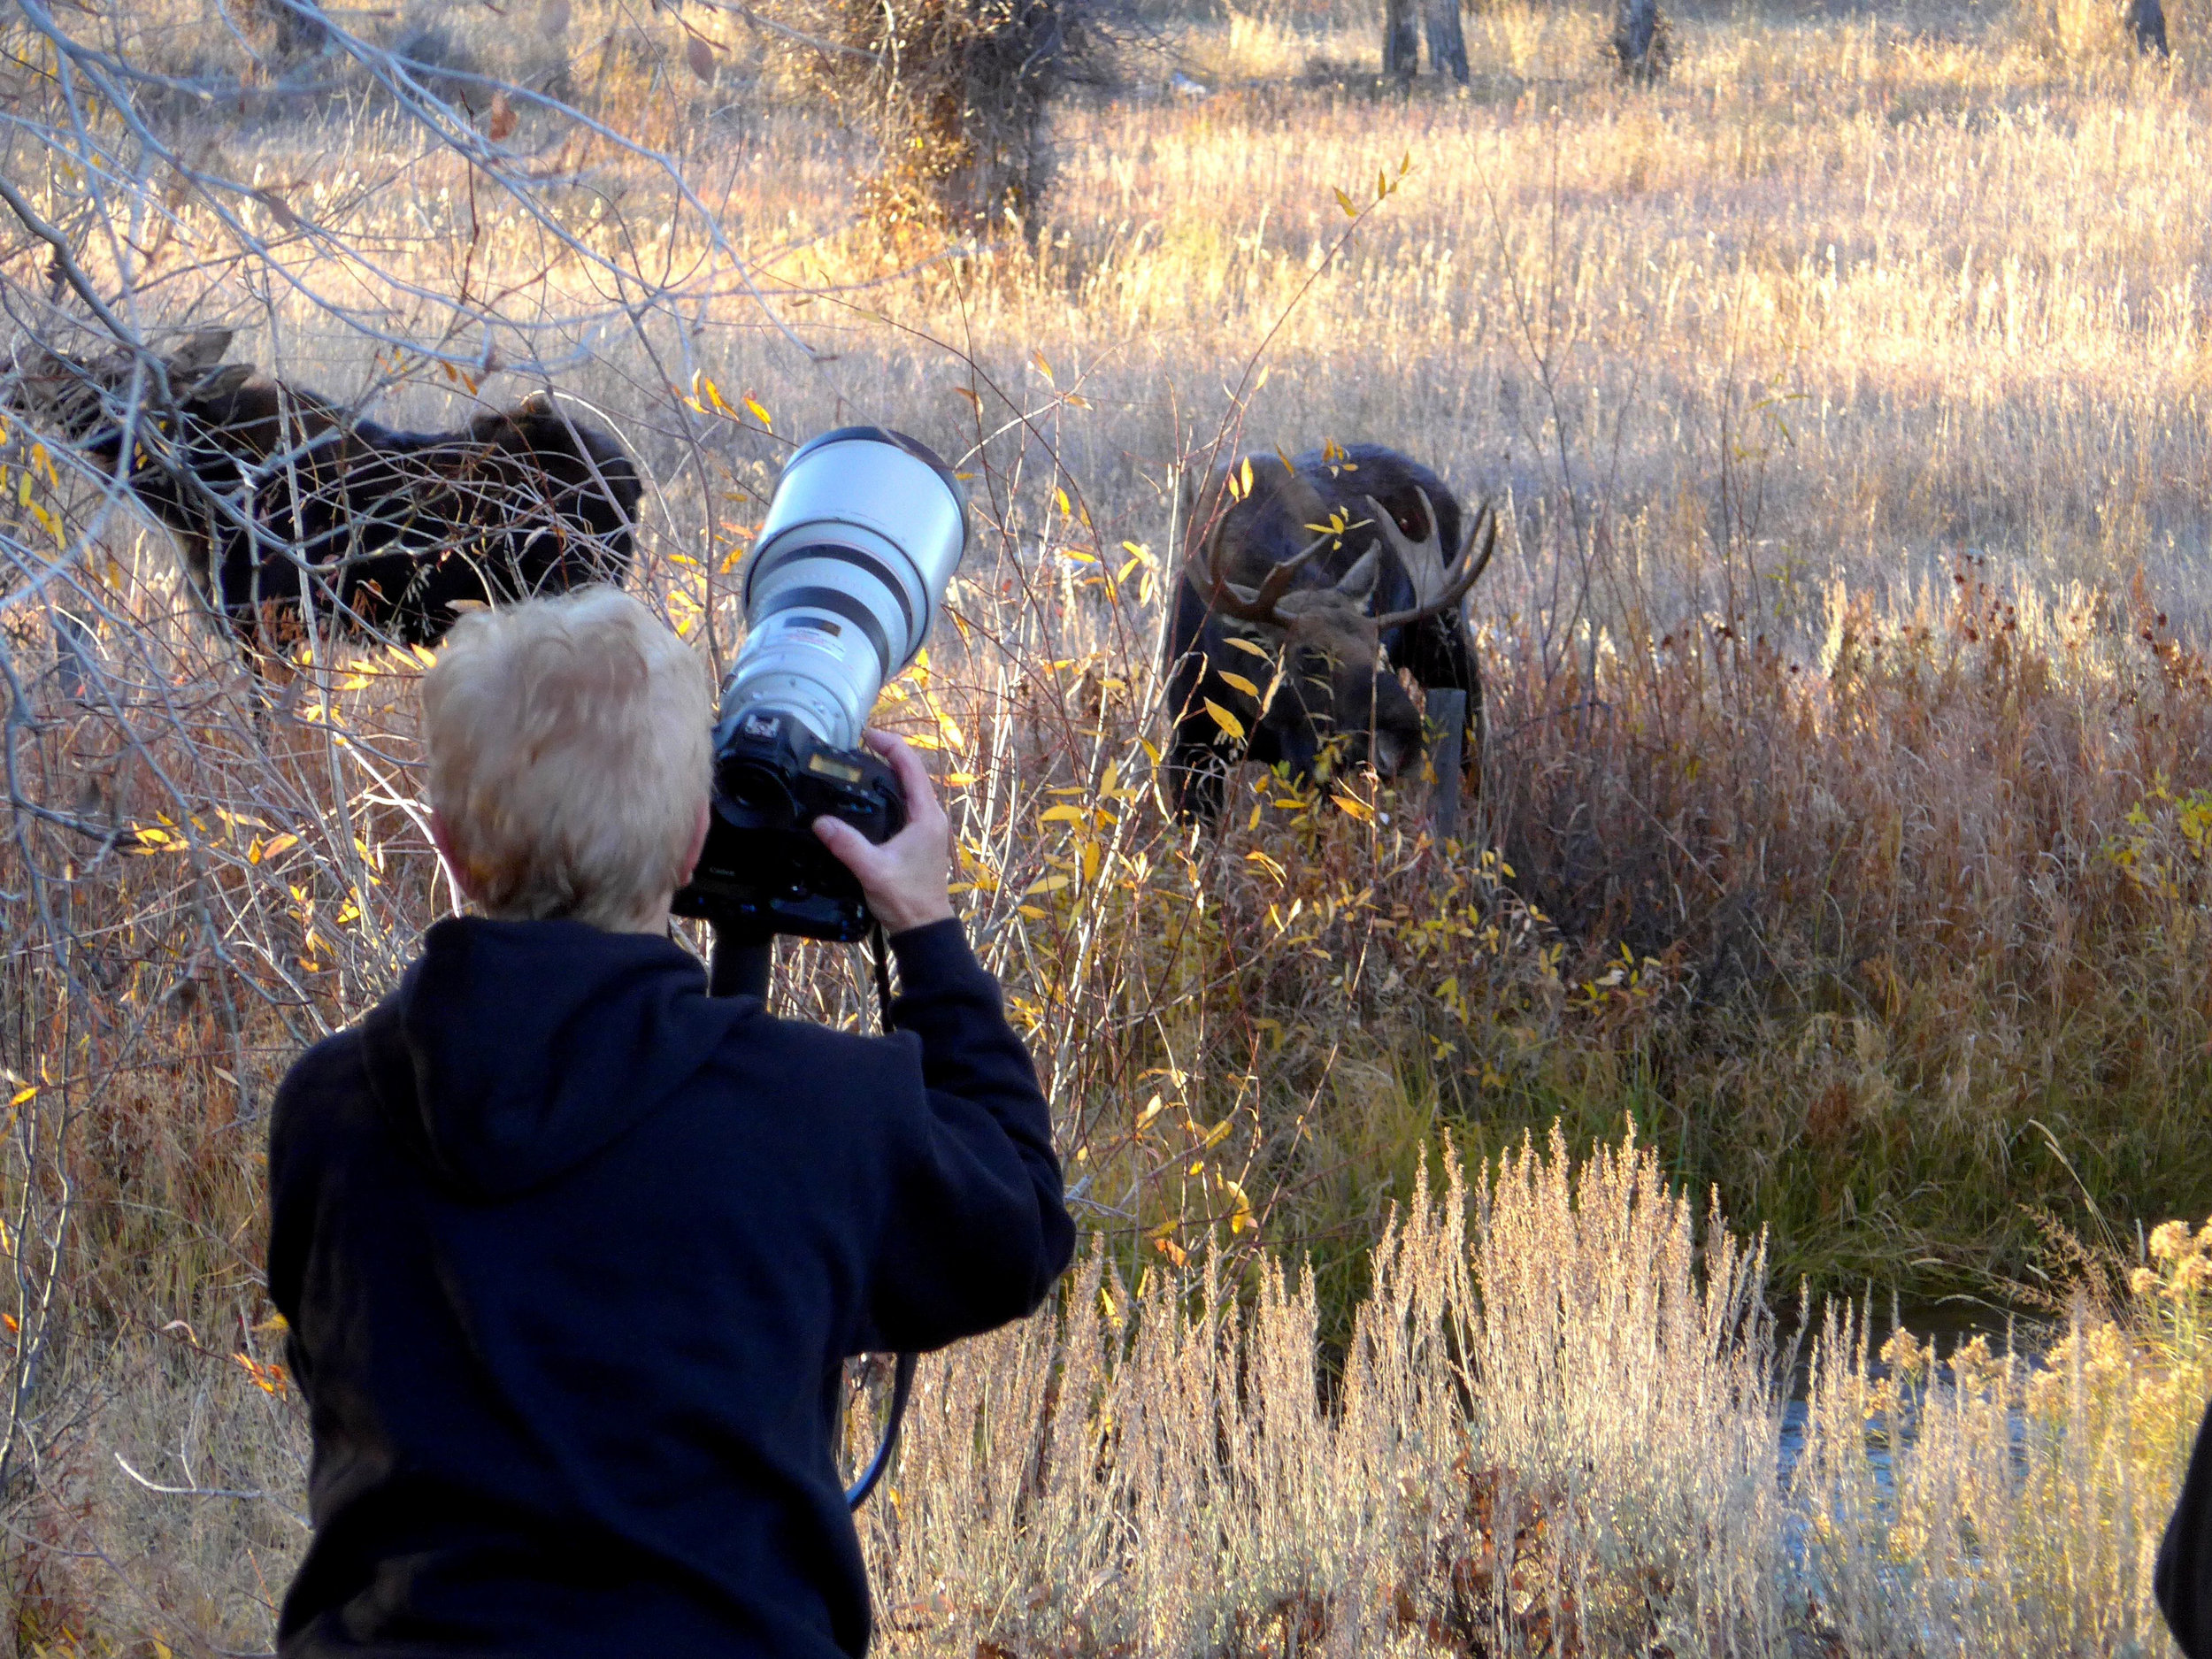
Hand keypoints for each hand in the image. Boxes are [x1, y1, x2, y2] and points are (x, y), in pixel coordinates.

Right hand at [812, 729, 955, 935]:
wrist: (923, 927)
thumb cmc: (907, 899)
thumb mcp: (872, 870)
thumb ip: (847, 844)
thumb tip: (821, 822)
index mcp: (926, 816)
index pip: (911, 766)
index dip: (890, 744)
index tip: (866, 735)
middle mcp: (930, 817)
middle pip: (910, 772)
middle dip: (886, 754)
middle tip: (857, 746)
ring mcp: (925, 827)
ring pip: (907, 788)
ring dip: (887, 773)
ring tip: (859, 764)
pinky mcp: (918, 838)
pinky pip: (903, 805)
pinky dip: (887, 793)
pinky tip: (866, 798)